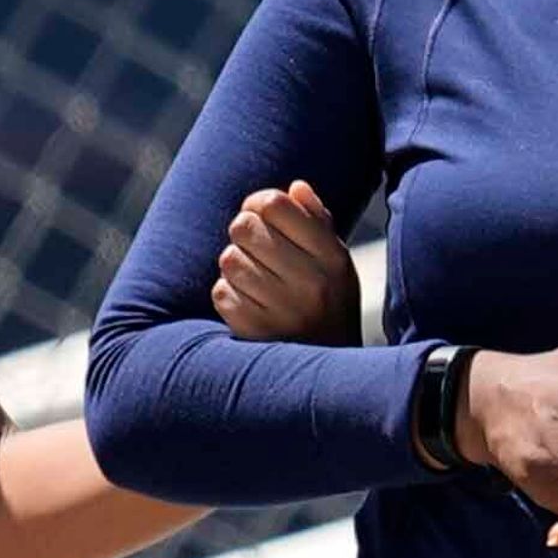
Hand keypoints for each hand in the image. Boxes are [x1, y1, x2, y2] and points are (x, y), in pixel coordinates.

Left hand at [213, 181, 358, 344]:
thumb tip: (295, 188)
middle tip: (252, 244)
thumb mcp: (336, 262)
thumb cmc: (329, 302)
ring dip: (234, 263)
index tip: (261, 214)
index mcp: (332, 257)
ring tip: (252, 274)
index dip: (258, 202)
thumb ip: (317, 221)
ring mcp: (283, 311)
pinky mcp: (256, 333)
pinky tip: (248, 301)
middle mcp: (311, 283)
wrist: (332, 369)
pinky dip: (228, 293)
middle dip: (242, 231)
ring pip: (229, 260)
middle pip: (244, 227)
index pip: (275, 205)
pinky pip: (221, 293)